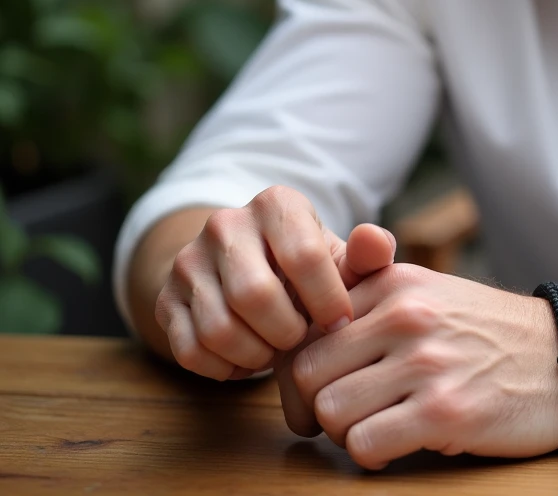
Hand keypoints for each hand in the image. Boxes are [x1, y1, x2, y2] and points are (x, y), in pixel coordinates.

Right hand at [153, 185, 395, 380]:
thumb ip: (370, 256)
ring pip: (219, 329)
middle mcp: (225, 224)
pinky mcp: (165, 299)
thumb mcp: (345, 259)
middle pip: (253, 296)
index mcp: (276, 204)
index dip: (327, 302)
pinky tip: (248, 358)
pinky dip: (225, 368)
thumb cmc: (312, 271)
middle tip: (301, 341)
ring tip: (276, 349)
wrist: (252, 271)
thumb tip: (377, 242)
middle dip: (286, 332)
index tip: (340, 324)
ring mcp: (188, 261)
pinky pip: (191, 352)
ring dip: (256, 354)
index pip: (303, 257)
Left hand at [283, 264, 557, 468]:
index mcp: (396, 282)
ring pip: (329, 412)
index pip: (306, 328)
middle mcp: (407, 315)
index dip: (305, 368)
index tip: (325, 387)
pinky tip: (399, 445)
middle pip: (306, 373)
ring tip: (380, 427)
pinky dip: (372, 455)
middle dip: (317, 406)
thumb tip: (302, 312)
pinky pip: (364, 445)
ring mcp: (426, 362)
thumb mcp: (433, 290)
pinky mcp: (445, 411)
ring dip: (346, 432)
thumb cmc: (492, 334)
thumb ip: (370, 287)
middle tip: (347, 417)